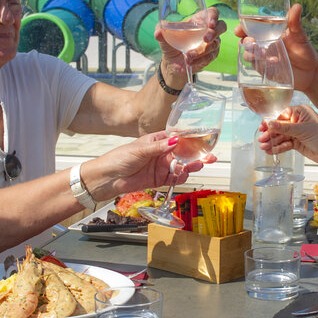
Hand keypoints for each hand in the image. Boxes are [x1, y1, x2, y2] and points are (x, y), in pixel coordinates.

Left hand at [82, 131, 210, 200]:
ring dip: (191, 166)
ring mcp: (160, 167)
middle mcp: (160, 153)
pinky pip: (173, 179)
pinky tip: (184, 175)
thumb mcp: (140, 149)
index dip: (190, 139)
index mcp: (156, 141)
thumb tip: (175, 140)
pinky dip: (180, 178)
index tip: (202, 139)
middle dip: (196, 155)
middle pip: (183, 154)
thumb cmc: (119, 158)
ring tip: (199, 165)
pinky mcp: (158, 180)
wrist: (108, 178)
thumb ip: (160, 147)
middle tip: (208, 156)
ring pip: (180, 167)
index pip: (177, 138)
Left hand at [156, 6, 225, 74]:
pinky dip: (200, 60)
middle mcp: (208, 30)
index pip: (212, 13)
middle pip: (221, 26)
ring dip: (202, 51)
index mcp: (199, 20)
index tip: (210, 23)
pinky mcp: (210, 56)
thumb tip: (158, 32)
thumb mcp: (164, 36)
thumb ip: (161, 32)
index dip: (214, 16)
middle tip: (206, 39)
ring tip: (188, 55)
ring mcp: (211, 43)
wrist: (172, 62)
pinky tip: (190, 61)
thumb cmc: (171, 44)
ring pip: (214, 45)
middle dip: (215, 32)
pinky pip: (210, 57)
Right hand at [234, 3, 317, 90]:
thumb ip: (295, 21)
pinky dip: (262, 64)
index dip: (241, 28)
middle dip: (244, 42)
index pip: (249, 29)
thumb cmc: (303, 49)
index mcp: (266, 33)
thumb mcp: (299, 34)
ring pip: (248, 55)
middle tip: (251, 41)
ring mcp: (262, 58)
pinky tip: (273, 61)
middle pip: (245, 42)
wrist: (310, 71)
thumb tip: (297, 6)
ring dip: (252, 54)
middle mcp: (262, 45)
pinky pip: (258, 67)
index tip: (239, 30)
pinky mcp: (265, 70)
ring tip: (263, 53)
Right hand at [258, 104, 317, 165]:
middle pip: (280, 127)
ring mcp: (297, 133)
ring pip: (281, 136)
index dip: (271, 121)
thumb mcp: (302, 130)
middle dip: (270, 134)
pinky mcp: (297, 143)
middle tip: (261, 139)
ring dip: (272, 142)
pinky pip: (285, 144)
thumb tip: (269, 123)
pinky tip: (270, 151)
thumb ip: (285, 127)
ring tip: (263, 147)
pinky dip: (278, 148)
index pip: (281, 115)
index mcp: (300, 112)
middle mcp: (298, 121)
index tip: (262, 127)